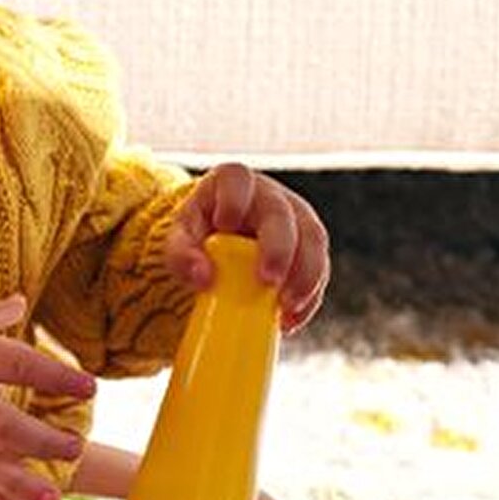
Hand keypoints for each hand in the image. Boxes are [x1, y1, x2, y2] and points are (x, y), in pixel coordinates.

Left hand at [163, 163, 329, 331]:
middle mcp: (270, 196)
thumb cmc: (199, 233)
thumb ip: (182, 254)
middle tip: (269, 282)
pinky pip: (319, 269)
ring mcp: (295, 218)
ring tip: (287, 309)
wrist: (219, 239)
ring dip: (305, 277)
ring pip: (313, 240)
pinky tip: (292, 320)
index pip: (237, 179)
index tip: (225, 226)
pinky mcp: (308, 247)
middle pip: (283, 215)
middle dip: (280, 250)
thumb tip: (204, 278)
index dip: (234, 200)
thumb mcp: (180, 238)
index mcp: (234, 182)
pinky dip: (309, 296)